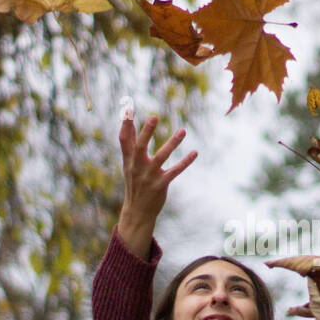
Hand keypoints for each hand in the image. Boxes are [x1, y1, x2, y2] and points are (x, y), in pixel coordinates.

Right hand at [116, 114, 195, 256]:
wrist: (137, 211)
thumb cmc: (135, 183)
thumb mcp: (129, 165)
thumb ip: (129, 144)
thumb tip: (127, 123)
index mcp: (128, 160)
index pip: (124, 140)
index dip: (125, 125)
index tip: (128, 108)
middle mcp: (137, 167)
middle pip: (140, 147)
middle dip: (146, 132)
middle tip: (154, 117)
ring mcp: (149, 176)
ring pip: (161, 157)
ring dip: (172, 143)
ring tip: (183, 131)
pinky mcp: (160, 184)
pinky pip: (174, 171)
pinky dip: (185, 162)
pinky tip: (194, 153)